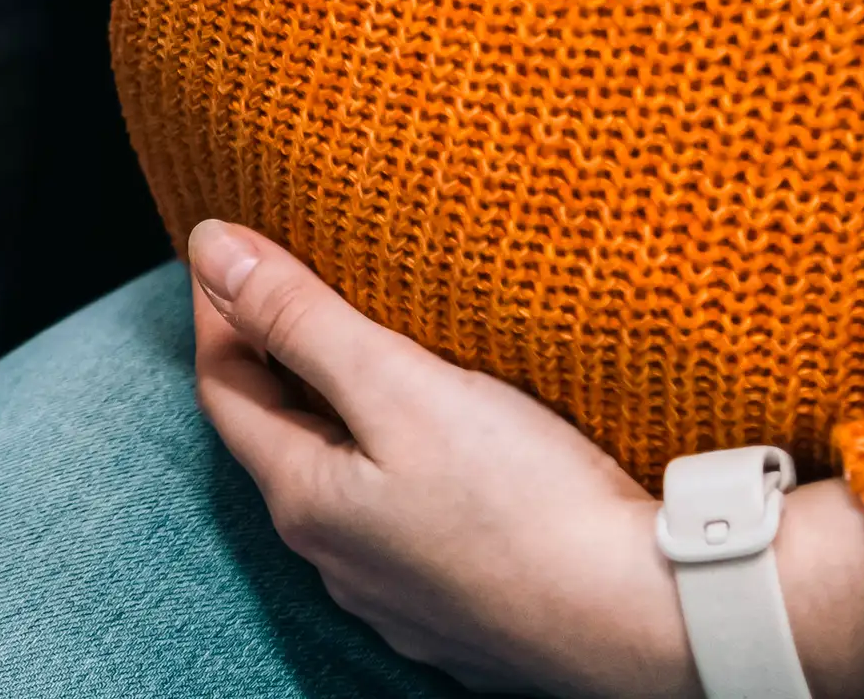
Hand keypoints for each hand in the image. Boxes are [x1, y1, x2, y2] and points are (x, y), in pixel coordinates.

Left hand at [185, 221, 863, 698]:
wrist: (655, 619)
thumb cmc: (528, 504)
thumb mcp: (398, 385)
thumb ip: (301, 319)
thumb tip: (209, 248)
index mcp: (307, 500)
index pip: (226, 386)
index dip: (221, 308)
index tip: (232, 244)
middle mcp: (340, 558)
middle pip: (281, 436)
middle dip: (278, 357)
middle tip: (292, 280)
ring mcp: (403, 593)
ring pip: (348, 482)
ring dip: (345, 413)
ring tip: (372, 346)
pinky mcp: (468, 605)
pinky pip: (409, 520)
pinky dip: (403, 462)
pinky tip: (447, 440)